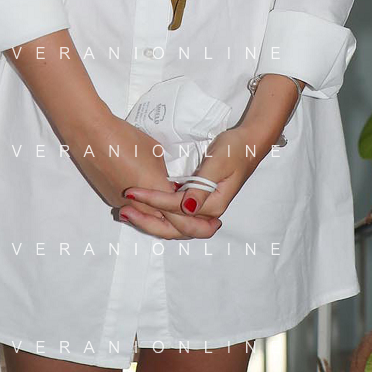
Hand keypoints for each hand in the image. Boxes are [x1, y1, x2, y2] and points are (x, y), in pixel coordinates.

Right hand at [65, 111, 218, 240]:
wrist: (93, 136)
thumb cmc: (127, 139)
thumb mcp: (155, 153)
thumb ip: (165, 174)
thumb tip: (166, 182)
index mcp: (156, 192)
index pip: (183, 218)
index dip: (200, 224)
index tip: (215, 224)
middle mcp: (141, 207)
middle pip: (168, 228)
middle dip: (190, 229)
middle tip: (208, 228)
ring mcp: (124, 206)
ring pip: (151, 222)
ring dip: (168, 222)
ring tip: (185, 217)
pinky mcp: (113, 200)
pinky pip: (137, 213)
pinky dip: (150, 213)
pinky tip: (158, 206)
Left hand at [118, 123, 273, 239]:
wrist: (249, 143)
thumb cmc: (234, 149)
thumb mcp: (218, 163)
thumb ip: (201, 186)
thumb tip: (186, 207)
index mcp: (213, 205)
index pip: (176, 208)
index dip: (152, 200)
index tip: (131, 190)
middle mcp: (207, 212)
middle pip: (174, 227)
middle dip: (147, 220)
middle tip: (122, 210)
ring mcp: (202, 207)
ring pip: (173, 224)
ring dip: (150, 219)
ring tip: (126, 211)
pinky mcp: (198, 200)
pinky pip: (176, 213)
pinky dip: (158, 212)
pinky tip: (143, 206)